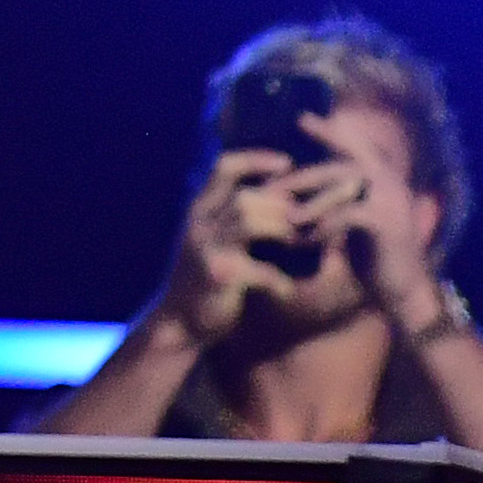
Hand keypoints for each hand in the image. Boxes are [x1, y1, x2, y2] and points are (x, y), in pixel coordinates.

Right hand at [150, 146, 312, 347]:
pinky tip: (286, 290)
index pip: (223, 168)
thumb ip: (233, 219)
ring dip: (281, 229)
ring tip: (298, 243)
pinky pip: (256, 269)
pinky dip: (277, 278)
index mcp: (199, 211)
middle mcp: (198, 224)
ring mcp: (205, 249)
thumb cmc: (205, 279)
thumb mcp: (212, 241)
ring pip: (247, 220)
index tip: (287, 163)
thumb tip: (280, 198)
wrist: (177, 323)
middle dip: (280, 204)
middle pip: (243, 196)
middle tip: (306, 216)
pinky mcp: (216, 277)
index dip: (255, 159)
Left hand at [291, 108, 452, 335]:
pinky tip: (301, 240)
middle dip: (305, 171)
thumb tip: (305, 186)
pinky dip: (321, 227)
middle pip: (341, 163)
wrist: (406, 292)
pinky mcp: (386, 223)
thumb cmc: (376, 258)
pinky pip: (346, 216)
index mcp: (383, 178)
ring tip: (281, 214)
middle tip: (274, 177)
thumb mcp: (356, 221)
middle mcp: (390, 183)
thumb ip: (339, 199)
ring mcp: (390, 200)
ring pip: (341, 186)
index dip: (330, 131)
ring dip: (308, 199)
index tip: (302, 118)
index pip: (354, 145)